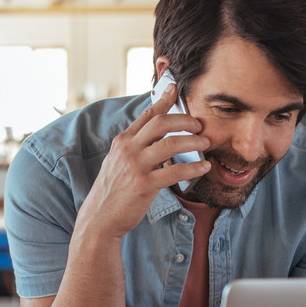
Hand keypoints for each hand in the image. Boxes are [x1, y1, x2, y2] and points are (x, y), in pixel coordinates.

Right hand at [75, 84, 209, 239]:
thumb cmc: (113, 192)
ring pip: (171, 144)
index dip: (163, 100)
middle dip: (185, 121)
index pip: (146, 115)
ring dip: (193, 142)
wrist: (99, 218)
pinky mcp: (144, 185)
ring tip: (206, 144)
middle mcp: (127, 149)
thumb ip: (134, 148)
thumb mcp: (117, 163)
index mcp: (122, 141)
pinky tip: (204, 167)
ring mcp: (135, 166)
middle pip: (161, 123)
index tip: (174, 88)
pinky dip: (193, 168)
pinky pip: (175, 171)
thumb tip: (158, 139)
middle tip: (200, 125)